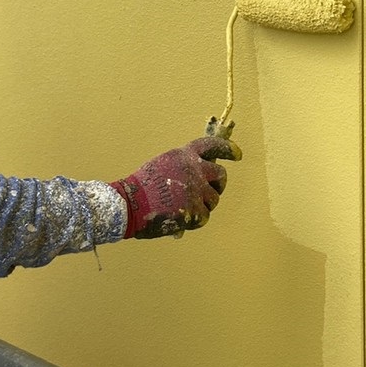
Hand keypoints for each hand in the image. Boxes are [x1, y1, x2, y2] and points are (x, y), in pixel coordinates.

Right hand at [111, 137, 238, 238]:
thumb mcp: (163, 165)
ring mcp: (196, 190)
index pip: (212, 145)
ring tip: (185, 208)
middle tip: (211, 192)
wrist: (128, 204)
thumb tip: (200, 178)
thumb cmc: (141, 188)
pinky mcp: (195, 210)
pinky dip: (195, 221)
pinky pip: (204, 217)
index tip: (237, 155)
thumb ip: (182, 168)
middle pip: (220, 174)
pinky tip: (180, 219)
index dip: (227, 149)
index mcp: (184, 155)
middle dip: (218, 184)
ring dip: (204, 205)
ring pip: (214, 199)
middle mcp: (194, 169)